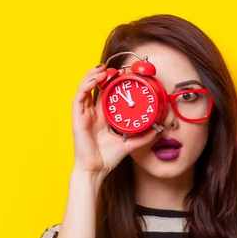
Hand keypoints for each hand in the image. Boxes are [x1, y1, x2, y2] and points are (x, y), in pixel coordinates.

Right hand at [72, 63, 162, 177]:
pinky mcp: (77, 117)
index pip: (106, 92)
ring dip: (94, 75)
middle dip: (103, 73)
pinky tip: (97, 79)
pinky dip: (87, 85)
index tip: (124, 73)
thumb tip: (159, 129)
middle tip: (115, 68)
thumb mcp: (130, 144)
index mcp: (103, 116)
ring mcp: (84, 114)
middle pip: (95, 86)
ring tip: (105, 69)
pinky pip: (80, 96)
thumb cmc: (108, 158)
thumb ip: (144, 136)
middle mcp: (92, 112)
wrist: (96, 170)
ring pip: (85, 87)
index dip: (113, 81)